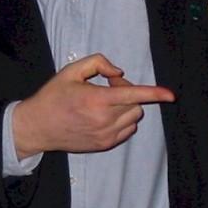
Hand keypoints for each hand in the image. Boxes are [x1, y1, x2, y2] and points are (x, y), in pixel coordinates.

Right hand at [12, 53, 174, 157]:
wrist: (37, 127)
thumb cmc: (53, 96)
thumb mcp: (71, 71)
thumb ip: (98, 63)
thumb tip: (119, 72)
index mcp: (96, 99)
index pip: (133, 95)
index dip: (155, 93)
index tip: (171, 95)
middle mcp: (103, 119)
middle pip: (135, 105)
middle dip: (128, 93)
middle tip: (109, 87)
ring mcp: (105, 135)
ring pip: (133, 118)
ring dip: (127, 108)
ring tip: (105, 102)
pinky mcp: (104, 144)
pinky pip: (127, 131)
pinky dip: (124, 121)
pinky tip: (106, 115)